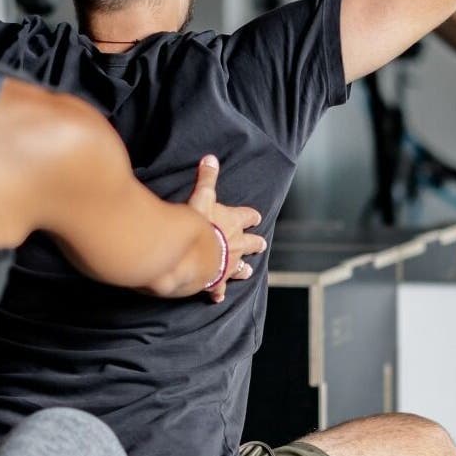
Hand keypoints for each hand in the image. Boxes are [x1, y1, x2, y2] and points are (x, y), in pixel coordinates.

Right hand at [188, 155, 266, 302]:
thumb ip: (207, 179)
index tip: (257, 217)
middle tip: (261, 245)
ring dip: (243, 270)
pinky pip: (218, 289)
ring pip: (240, 268)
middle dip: (255, 244)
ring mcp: (227, 265)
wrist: (194, 255)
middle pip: (250, 244)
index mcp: (234, 223)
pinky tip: (218, 297)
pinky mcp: (215, 282)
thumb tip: (211, 158)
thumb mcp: (202, 197)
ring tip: (248, 272)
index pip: (248, 217)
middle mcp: (236, 245)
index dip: (252, 216)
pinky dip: (218, 292)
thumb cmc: (200, 224)